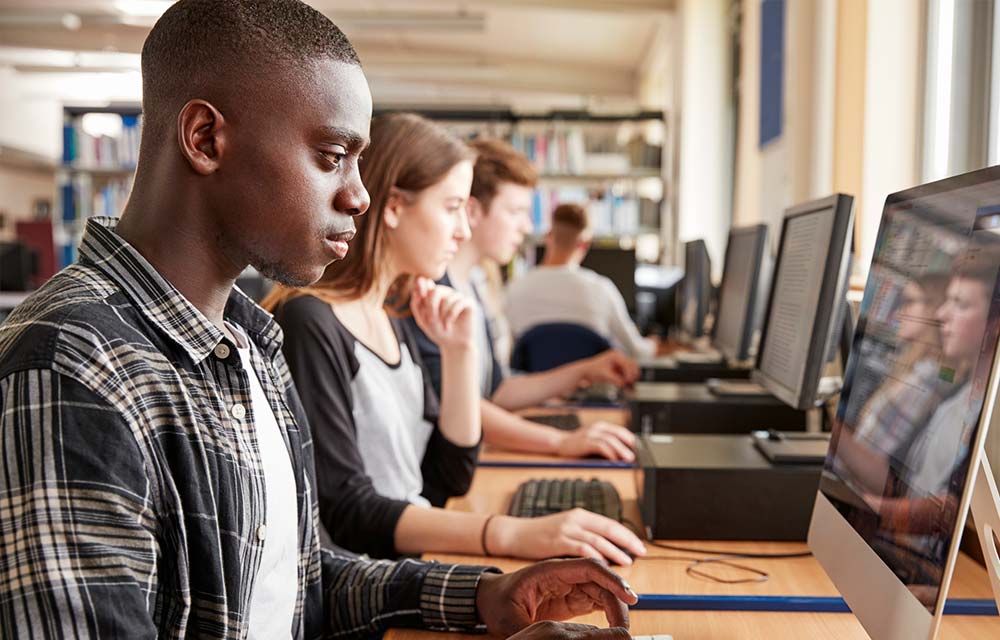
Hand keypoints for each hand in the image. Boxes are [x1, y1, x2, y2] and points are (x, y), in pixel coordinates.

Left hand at [409, 277, 474, 351]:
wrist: (453, 345)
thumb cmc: (438, 331)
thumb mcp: (422, 320)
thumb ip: (417, 305)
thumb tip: (418, 290)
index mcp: (433, 295)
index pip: (425, 283)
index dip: (421, 285)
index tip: (420, 295)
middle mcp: (446, 293)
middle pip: (436, 291)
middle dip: (431, 307)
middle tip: (430, 321)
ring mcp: (457, 297)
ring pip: (447, 299)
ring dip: (442, 315)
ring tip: (443, 327)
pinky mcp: (468, 303)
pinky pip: (458, 303)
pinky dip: (451, 315)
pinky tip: (448, 325)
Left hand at [475, 558, 639, 637]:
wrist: (489, 599)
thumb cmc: (497, 603)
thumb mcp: (509, 621)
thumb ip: (530, 633)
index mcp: (550, 570)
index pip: (589, 567)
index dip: (612, 579)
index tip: (629, 597)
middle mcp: (564, 574)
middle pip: (602, 580)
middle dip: (618, 599)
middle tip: (624, 627)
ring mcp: (570, 585)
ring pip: (603, 591)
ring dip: (615, 607)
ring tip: (620, 630)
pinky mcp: (572, 598)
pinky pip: (598, 600)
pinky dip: (609, 612)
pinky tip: (613, 627)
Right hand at [489, 510, 646, 565]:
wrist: (515, 534)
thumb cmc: (540, 535)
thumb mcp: (565, 530)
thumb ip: (583, 536)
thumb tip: (605, 550)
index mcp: (580, 515)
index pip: (610, 523)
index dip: (627, 535)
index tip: (639, 545)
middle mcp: (576, 519)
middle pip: (609, 529)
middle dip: (627, 541)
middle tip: (641, 552)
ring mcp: (567, 529)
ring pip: (598, 540)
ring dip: (615, 552)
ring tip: (627, 562)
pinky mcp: (558, 541)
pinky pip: (582, 549)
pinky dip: (595, 557)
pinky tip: (603, 566)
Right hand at [554, 421, 635, 461]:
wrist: (560, 443)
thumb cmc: (578, 444)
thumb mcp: (594, 440)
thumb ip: (606, 443)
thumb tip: (623, 453)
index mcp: (601, 426)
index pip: (619, 430)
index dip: (630, 439)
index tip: (638, 449)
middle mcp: (597, 427)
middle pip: (617, 434)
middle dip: (628, 445)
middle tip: (635, 455)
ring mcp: (590, 434)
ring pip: (610, 440)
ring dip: (621, 450)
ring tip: (628, 459)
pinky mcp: (585, 442)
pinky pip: (600, 446)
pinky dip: (609, 452)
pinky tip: (614, 459)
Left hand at [576, 351, 638, 387]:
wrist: (586, 372)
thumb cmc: (593, 371)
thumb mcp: (605, 375)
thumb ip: (615, 379)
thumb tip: (623, 384)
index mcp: (615, 355)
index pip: (627, 363)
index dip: (629, 373)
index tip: (628, 381)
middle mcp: (619, 357)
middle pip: (632, 364)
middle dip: (633, 374)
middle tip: (631, 383)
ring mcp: (619, 363)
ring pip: (632, 368)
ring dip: (632, 376)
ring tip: (629, 384)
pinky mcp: (619, 369)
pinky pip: (627, 373)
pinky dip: (628, 378)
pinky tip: (627, 384)